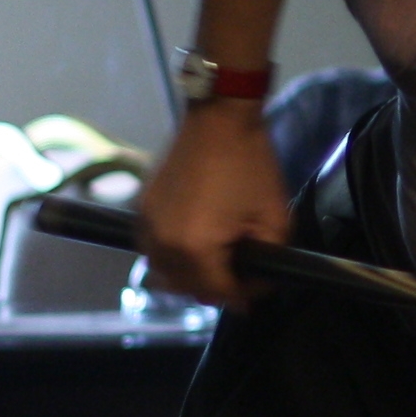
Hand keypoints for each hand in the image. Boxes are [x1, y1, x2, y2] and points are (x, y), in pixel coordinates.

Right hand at [136, 106, 290, 308]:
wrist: (219, 119)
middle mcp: (162, 242)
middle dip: (215, 289)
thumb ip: (268, 259)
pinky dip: (171, 255)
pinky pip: (152, 248)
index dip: (242, 297)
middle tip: (240, 277)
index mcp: (195, 248)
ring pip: (163, 272)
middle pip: (186, 288)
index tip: (257, 290)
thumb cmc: (250, 165)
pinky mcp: (141, 209)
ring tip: (216, 264)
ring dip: (189, 276)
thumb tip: (257, 279)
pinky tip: (192, 245)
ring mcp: (146, 224)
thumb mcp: (274, 217)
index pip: (217, 294)